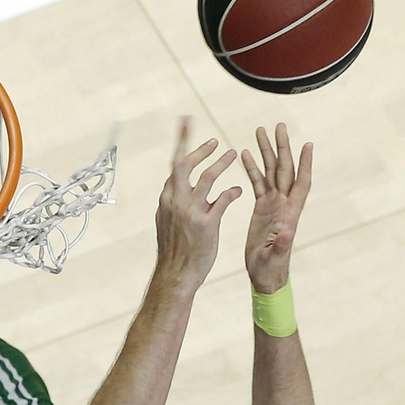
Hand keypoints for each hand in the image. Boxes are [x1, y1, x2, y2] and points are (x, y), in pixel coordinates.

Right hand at [154, 120, 241, 289]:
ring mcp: (191, 212)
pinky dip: (231, 192)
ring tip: (233, 154)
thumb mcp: (166, 222)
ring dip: (221, 163)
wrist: (175, 276)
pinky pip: (222, 199)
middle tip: (215, 141)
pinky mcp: (206, 224)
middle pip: (186, 164)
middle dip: (200, 149)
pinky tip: (237, 190)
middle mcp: (176, 201)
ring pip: (207, 177)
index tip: (187, 127)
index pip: (175, 166)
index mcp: (167, 199)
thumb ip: (172, 202)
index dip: (183, 146)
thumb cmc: (173, 252)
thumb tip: (171, 188)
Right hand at [242, 122, 312, 291]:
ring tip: (259, 131)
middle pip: (285, 170)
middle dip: (282, 147)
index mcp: (289, 213)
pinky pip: (257, 182)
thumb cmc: (270, 269)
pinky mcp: (262, 207)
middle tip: (278, 126)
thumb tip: (287, 233)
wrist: (264, 275)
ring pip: (271, 171)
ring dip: (266, 151)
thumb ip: (281, 245)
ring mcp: (273, 204)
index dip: (305, 164)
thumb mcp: (275, 258)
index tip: (307, 144)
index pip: (301, 183)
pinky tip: (244, 153)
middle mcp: (284, 204)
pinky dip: (252, 167)